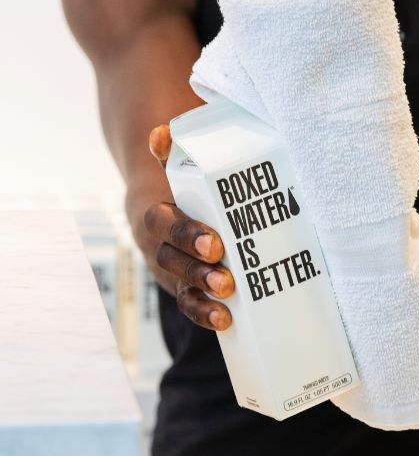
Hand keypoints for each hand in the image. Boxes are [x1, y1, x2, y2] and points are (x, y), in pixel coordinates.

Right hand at [144, 124, 234, 330]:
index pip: (164, 224)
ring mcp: (169, 271)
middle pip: (172, 261)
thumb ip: (171, 152)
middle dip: (198, 271)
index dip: (187, 235)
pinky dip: (204, 314)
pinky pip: (189, 304)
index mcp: (155, 214)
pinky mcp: (182, 289)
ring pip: (180, 287)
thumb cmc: (179, 190)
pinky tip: (226, 321)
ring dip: (201, 299)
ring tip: (226, 307)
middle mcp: (158, 246)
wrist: (157, 214)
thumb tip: (161, 133)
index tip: (216, 244)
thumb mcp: (173, 170)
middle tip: (227, 280)